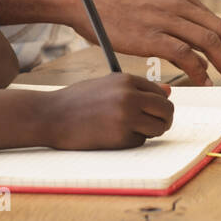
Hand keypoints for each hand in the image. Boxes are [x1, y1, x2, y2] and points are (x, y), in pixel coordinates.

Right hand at [42, 75, 174, 149]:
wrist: (51, 116)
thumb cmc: (77, 100)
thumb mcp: (107, 85)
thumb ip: (137, 88)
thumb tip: (169, 92)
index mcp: (126, 80)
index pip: (161, 93)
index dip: (158, 104)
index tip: (151, 111)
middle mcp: (129, 96)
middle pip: (166, 110)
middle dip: (164, 120)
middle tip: (154, 125)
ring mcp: (126, 117)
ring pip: (158, 127)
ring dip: (151, 132)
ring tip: (130, 130)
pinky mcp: (120, 137)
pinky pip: (140, 141)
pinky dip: (132, 141)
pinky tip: (112, 136)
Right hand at [62, 0, 220, 86]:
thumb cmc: (115, 7)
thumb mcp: (154, 7)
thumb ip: (176, 26)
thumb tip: (196, 55)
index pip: (220, 23)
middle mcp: (178, 5)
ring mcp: (165, 19)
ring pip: (209, 42)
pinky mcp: (150, 35)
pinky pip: (185, 54)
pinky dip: (199, 69)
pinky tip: (206, 82)